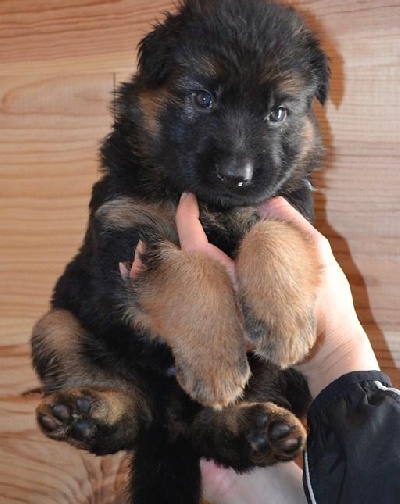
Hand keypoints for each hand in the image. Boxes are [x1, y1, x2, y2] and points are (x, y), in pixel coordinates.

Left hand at [175, 193, 378, 397]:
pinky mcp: (238, 312)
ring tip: (200, 214)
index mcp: (235, 287)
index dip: (187, 220)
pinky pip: (217, 279)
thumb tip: (268, 198)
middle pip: (192, 260)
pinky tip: (219, 240)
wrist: (332, 350)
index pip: (196, 249)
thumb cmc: (328, 303)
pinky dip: (212, 258)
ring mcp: (230, 309)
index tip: (188, 197)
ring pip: (202, 271)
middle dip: (186, 228)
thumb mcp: (317, 252)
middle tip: (193, 200)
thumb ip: (290, 222)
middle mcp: (225, 301)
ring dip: (196, 242)